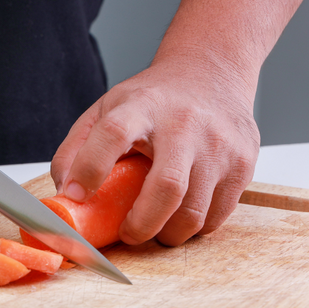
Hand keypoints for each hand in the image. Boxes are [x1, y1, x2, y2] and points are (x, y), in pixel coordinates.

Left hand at [50, 56, 259, 245]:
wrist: (210, 73)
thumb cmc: (152, 100)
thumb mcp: (106, 109)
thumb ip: (76, 147)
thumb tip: (65, 194)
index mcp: (140, 106)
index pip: (112, 134)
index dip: (91, 168)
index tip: (77, 195)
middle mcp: (183, 123)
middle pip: (166, 187)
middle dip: (142, 225)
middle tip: (128, 234)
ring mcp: (219, 144)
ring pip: (195, 212)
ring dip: (168, 234)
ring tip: (154, 228)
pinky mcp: (243, 162)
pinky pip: (217, 215)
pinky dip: (195, 228)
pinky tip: (180, 216)